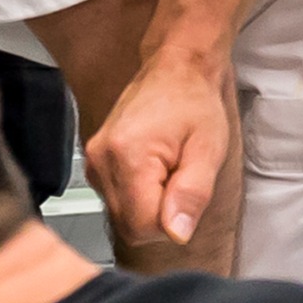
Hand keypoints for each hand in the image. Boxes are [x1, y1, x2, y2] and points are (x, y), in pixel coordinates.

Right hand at [84, 41, 234, 252]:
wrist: (176, 70)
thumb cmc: (193, 101)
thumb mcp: (208, 150)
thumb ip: (192, 194)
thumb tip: (177, 233)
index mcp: (128, 156)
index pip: (143, 226)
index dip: (171, 221)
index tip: (185, 192)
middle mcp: (101, 160)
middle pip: (129, 225)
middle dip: (160, 215)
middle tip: (178, 178)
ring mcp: (94, 162)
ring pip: (122, 216)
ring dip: (149, 204)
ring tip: (167, 169)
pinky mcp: (95, 164)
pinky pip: (117, 201)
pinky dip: (138, 195)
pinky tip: (153, 169)